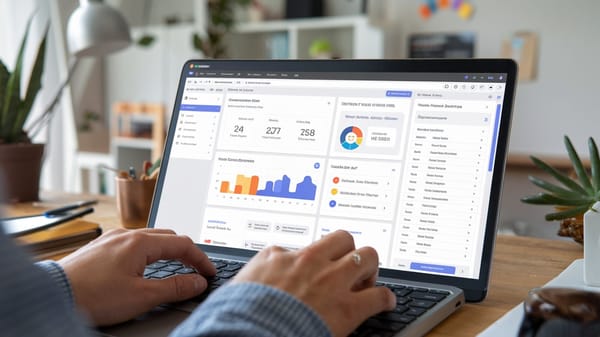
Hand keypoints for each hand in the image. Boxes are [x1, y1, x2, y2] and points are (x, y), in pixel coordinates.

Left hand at [59, 228, 215, 325]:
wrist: (52, 297)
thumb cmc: (93, 297)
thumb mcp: (142, 296)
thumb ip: (175, 287)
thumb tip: (197, 282)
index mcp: (140, 242)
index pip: (182, 244)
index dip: (200, 259)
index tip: (209, 273)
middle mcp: (126, 234)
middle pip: (167, 236)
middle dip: (185, 252)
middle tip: (195, 269)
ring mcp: (111, 239)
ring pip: (149, 238)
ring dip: (166, 251)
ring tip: (174, 267)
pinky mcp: (100, 247)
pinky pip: (132, 243)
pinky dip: (148, 252)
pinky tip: (144, 266)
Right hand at [232, 230, 395, 336]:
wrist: (251, 331)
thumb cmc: (243, 311)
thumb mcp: (244, 281)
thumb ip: (260, 269)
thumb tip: (261, 270)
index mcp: (285, 256)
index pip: (310, 245)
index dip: (317, 257)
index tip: (319, 264)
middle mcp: (313, 262)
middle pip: (344, 239)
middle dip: (349, 251)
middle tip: (348, 266)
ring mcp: (333, 282)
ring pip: (367, 257)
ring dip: (370, 268)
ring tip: (368, 279)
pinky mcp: (348, 307)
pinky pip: (379, 296)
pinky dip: (385, 298)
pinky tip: (385, 302)